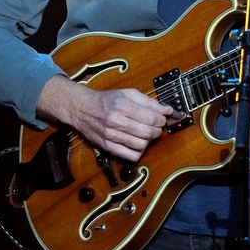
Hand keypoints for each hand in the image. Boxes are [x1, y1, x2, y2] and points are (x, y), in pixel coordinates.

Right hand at [36, 75, 179, 161]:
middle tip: (156, 127)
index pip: (151, 118)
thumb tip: (167, 110)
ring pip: (141, 145)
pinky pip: (130, 156)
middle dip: (157, 130)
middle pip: (148, 132)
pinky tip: (137, 143)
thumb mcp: (128, 94)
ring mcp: (111, 135)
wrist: (82, 108)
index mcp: (122, 106)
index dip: (162, 119)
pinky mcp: (107, 146)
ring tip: (146, 134)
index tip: (162, 118)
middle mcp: (116, 121)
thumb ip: (149, 102)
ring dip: (148, 140)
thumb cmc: (106, 100)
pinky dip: (138, 151)